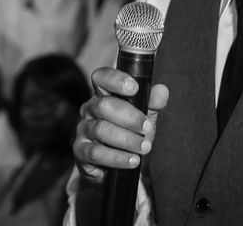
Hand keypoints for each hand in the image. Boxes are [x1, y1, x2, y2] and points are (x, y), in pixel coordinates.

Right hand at [73, 67, 168, 183]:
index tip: (134, 87)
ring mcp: (82, 130)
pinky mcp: (80, 152)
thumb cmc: (127, 133)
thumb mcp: (143, 116)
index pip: (101, 78)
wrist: (115, 165)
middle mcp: (89, 109)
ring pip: (101, 129)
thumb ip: (152, 103)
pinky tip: (132, 160)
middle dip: (129, 117)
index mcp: (102, 95)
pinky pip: (96, 153)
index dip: (115, 79)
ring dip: (126, 139)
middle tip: (146, 127)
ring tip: (144, 147)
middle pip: (104, 105)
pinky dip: (117, 157)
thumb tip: (162, 91)